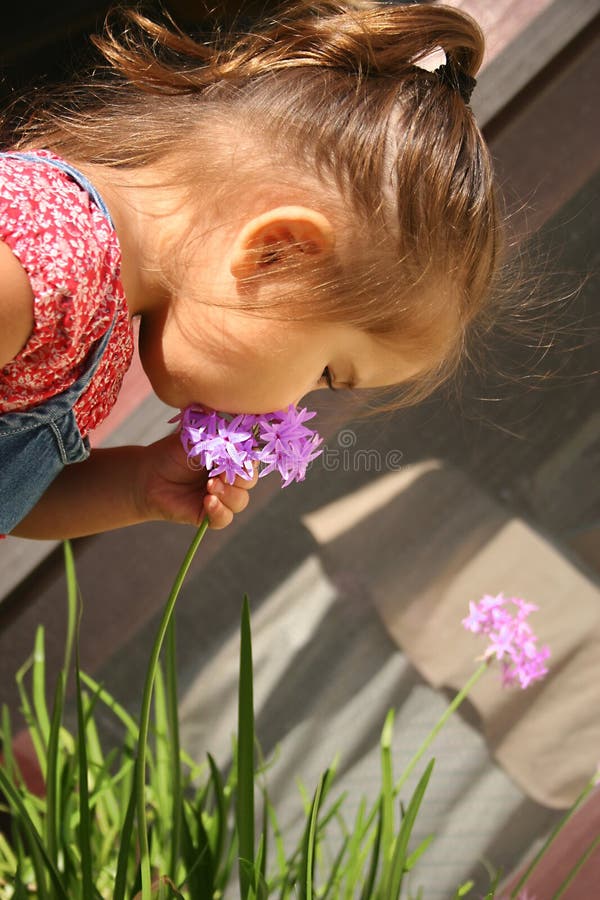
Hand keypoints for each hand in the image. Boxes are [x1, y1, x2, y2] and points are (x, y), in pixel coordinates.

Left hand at [137, 432, 257, 528]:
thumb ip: (214, 436)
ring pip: (240, 501)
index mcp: (230, 458)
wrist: (148, 476)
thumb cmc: (171, 454)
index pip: (250, 459)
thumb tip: (230, 430)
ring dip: (228, 494)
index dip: (246, 459)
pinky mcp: (209, 515)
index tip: (234, 455)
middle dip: (240, 478)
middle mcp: (229, 478)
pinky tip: (208, 501)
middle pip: (249, 481)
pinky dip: (219, 511)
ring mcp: (221, 497)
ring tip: (210, 486)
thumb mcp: (194, 439)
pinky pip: (225, 518)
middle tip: (220, 472)